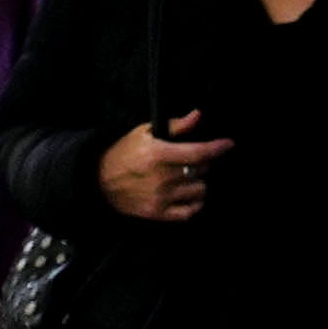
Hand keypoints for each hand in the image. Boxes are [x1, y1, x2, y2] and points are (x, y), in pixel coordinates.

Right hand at [96, 117, 228, 222]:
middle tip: (192, 160)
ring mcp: (161, 197)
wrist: (99, 181)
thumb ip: (175, 126)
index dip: (217, 148)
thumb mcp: (144, 132)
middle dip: (202, 163)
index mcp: (158, 154)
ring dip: (198, 182)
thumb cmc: (124, 153)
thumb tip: (198, 116)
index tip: (228, 144)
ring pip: (199, 190)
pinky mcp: (158, 213)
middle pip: (202, 170)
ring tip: (188, 177)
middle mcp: (162, 177)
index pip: (198, 153)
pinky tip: (189, 195)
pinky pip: (190, 211)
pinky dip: (195, 203)